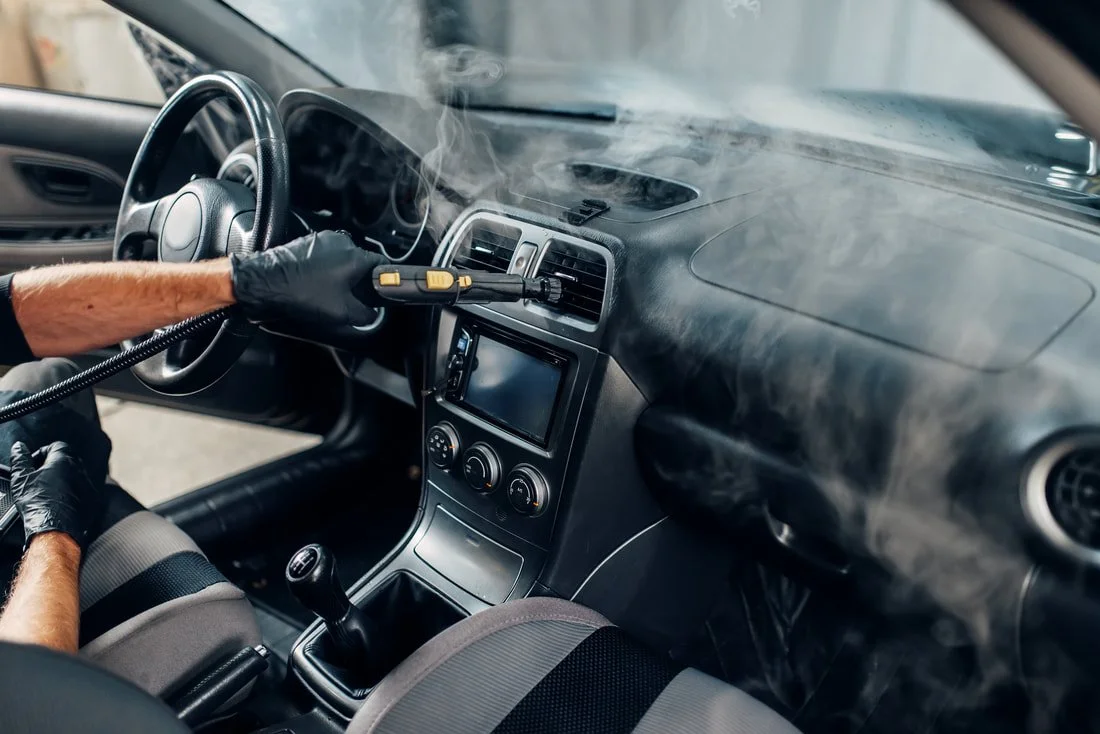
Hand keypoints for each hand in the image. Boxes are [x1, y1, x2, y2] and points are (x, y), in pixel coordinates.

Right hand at [8, 441, 101, 550]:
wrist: (56, 529)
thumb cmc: (38, 504)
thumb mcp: (21, 479)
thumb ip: (20, 460)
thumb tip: (19, 447)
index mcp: (63, 460)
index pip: (57, 446)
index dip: (43, 452)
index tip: (34, 463)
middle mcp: (80, 469)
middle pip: (68, 459)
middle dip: (53, 465)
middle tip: (40, 476)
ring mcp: (89, 484)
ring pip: (76, 474)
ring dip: (65, 478)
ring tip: (49, 490)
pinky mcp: (94, 498)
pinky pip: (83, 489)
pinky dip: (73, 491)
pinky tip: (61, 500)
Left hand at [229, 230, 386, 326]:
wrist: (264, 284)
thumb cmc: (300, 295)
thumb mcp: (341, 313)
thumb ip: (365, 315)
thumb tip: (372, 315)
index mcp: (355, 256)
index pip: (383, 264)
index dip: (384, 280)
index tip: (381, 291)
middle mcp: (341, 242)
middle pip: (361, 262)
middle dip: (359, 280)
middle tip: (350, 298)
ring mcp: (322, 240)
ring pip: (342, 260)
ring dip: (340, 274)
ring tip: (327, 292)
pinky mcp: (306, 243)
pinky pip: (324, 257)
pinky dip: (323, 270)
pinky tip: (314, 285)